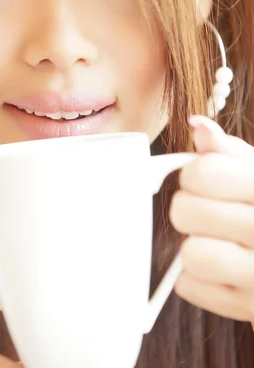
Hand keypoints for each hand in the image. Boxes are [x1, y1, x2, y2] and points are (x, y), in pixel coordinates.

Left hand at [170, 115, 253, 321]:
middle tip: (210, 213)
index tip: (205, 181)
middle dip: (190, 208)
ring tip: (217, 242)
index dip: (194, 174)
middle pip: (185, 212)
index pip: (204, 173)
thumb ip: (229, 151)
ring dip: (194, 246)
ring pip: (189, 254)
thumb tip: (197, 125)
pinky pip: (189, 287)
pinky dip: (197, 279)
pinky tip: (221, 270)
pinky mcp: (249, 308)